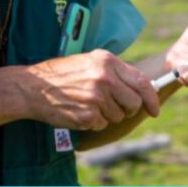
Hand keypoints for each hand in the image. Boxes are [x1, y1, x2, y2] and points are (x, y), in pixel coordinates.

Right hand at [21, 50, 159, 130]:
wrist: (32, 87)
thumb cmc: (62, 74)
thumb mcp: (89, 61)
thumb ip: (115, 72)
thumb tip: (141, 87)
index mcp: (107, 61)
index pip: (142, 82)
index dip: (152, 99)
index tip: (155, 109)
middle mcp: (105, 78)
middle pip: (134, 103)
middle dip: (127, 109)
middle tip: (111, 105)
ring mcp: (96, 98)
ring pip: (118, 116)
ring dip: (107, 115)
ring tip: (88, 103)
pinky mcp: (87, 115)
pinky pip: (102, 124)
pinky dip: (93, 122)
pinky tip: (80, 110)